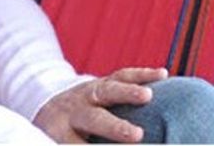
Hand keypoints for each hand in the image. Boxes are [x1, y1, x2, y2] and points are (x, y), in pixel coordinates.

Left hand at [33, 66, 168, 142]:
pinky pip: (121, 75)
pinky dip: (141, 74)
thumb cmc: (67, 139)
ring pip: (107, 90)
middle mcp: (76, 112)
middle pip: (93, 119)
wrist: (51, 109)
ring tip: (148, 95)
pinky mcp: (102, 82)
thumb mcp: (68, 144)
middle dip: (115, 126)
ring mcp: (89, 93)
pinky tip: (162, 74)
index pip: (77, 145)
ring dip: (128, 92)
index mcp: (63, 134)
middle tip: (137, 135)